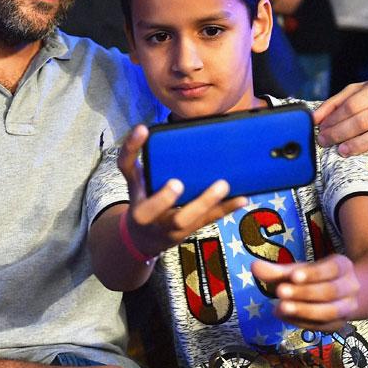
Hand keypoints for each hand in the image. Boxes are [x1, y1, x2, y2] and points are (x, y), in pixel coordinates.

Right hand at [118, 125, 246, 257]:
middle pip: (148, 210)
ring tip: (223, 185)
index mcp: (134, 191)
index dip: (131, 149)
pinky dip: (226, 209)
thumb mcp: (136, 181)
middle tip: (177, 183)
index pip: (126, 169)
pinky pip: (208, 220)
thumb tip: (155, 130)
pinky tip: (242, 197)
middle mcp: (147, 214)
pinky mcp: (189, 230)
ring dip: (204, 203)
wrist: (145, 239)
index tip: (143, 129)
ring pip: (184, 219)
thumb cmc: (143, 201)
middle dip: (163, 199)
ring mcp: (169, 226)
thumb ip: (142, 159)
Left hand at [251, 254, 359, 331]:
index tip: (293, 276)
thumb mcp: (298, 270)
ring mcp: (347, 308)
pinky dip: (301, 322)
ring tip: (280, 308)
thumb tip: (254, 266)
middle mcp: (350, 287)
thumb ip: (277, 270)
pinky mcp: (338, 325)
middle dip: (304, 293)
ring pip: (329, 312)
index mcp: (342, 266)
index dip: (313, 273)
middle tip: (280, 292)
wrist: (340, 294)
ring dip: (304, 311)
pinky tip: (282, 316)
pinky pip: (322, 326)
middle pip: (330, 292)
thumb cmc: (313, 277)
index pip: (331, 269)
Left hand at [314, 76, 367, 170]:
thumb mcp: (356, 93)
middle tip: (325, 141)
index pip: (353, 105)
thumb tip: (314, 118)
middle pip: (364, 120)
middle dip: (341, 132)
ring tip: (342, 151)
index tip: (321, 129)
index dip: (335, 119)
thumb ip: (334, 104)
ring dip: (359, 145)